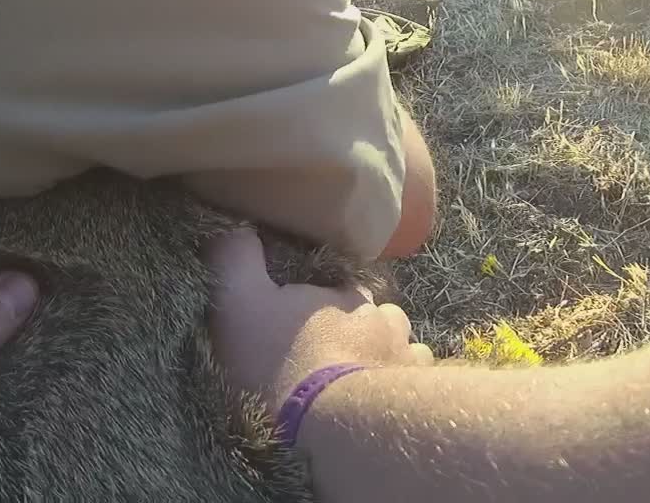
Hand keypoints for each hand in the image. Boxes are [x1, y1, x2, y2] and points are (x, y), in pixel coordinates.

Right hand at [205, 228, 433, 414]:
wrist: (332, 423)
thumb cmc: (280, 361)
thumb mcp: (238, 304)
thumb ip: (235, 260)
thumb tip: (234, 226)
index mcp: (343, 296)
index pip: (341, 287)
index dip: (327, 299)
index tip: (309, 319)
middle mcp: (382, 318)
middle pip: (374, 316)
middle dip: (360, 328)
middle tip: (333, 353)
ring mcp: (404, 355)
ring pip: (400, 344)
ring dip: (384, 353)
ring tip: (362, 375)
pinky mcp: (415, 392)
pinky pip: (415, 377)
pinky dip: (404, 381)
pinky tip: (386, 397)